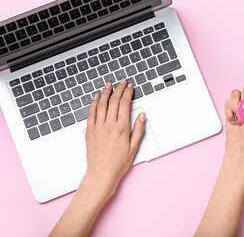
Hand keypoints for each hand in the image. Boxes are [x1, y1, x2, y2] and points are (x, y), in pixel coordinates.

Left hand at [84, 79, 145, 197]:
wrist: (101, 174)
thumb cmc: (118, 163)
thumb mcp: (134, 147)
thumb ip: (138, 130)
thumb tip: (141, 116)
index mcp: (121, 128)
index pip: (124, 104)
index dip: (128, 93)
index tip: (130, 86)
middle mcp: (108, 125)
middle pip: (113, 101)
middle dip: (118, 89)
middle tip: (122, 81)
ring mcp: (97, 127)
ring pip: (101, 104)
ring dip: (105, 92)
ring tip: (109, 84)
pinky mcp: (89, 131)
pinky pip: (91, 113)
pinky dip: (93, 103)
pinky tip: (96, 97)